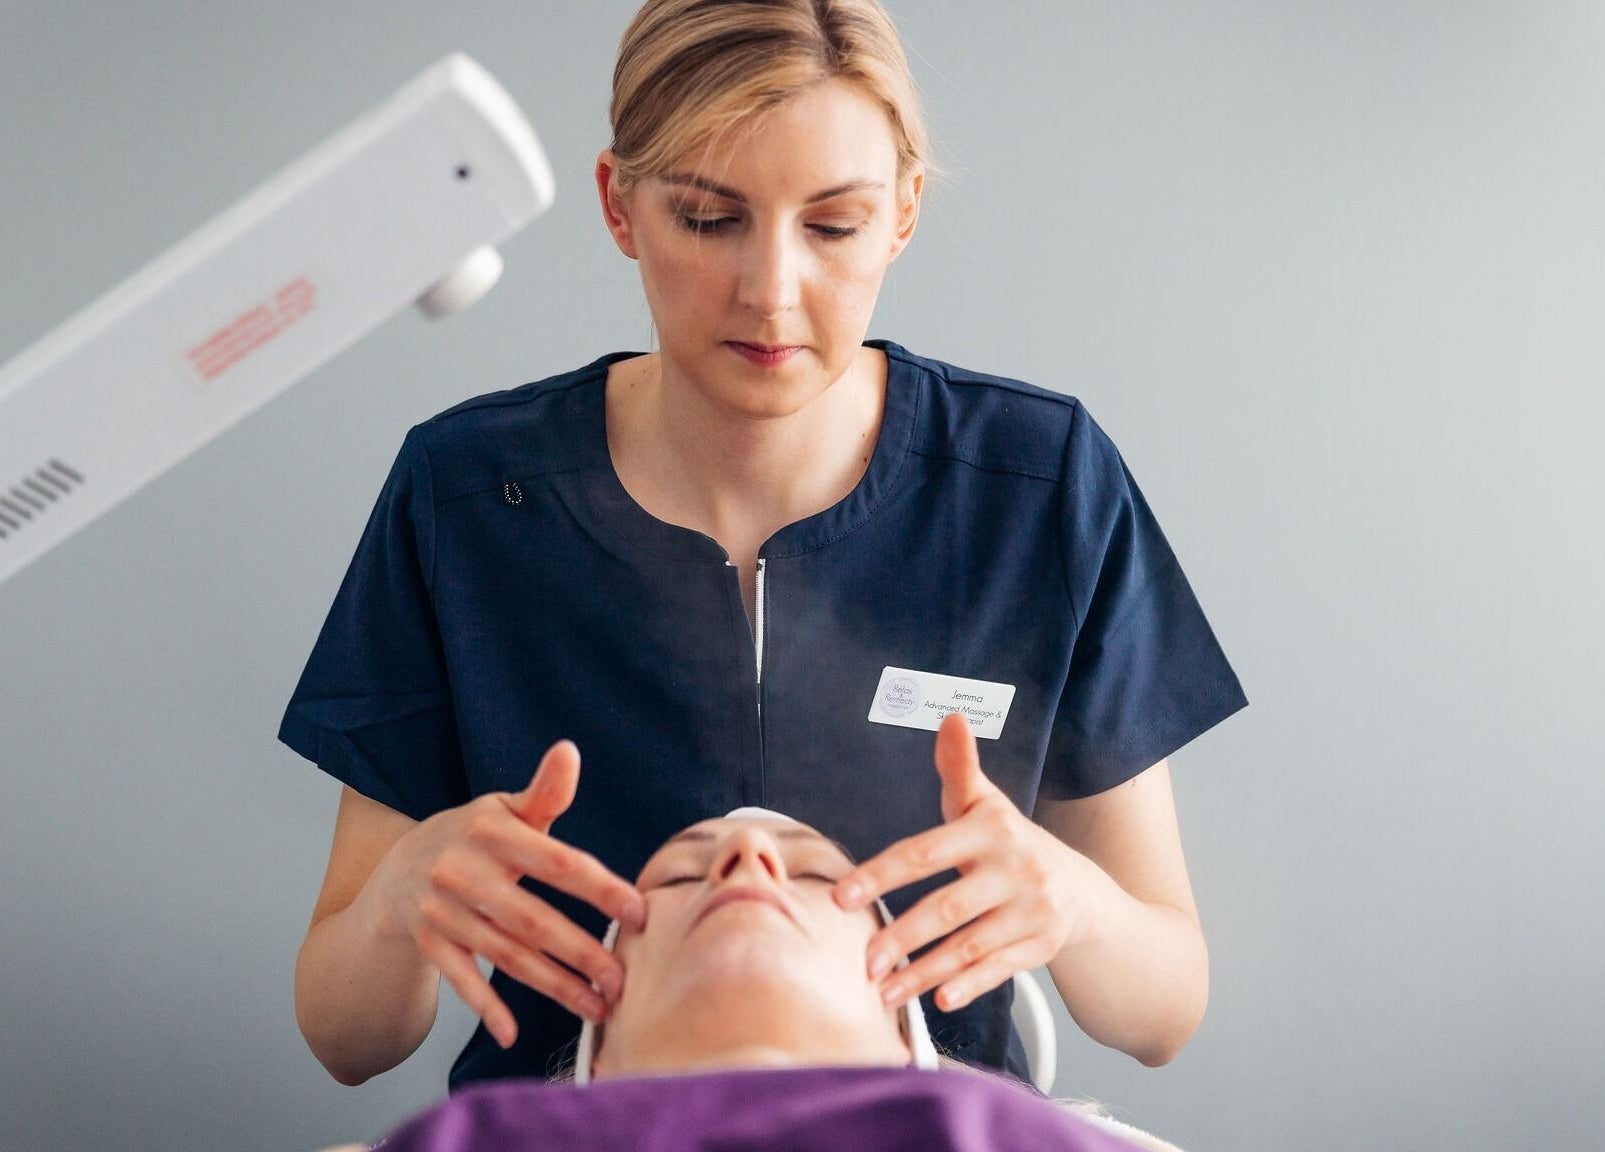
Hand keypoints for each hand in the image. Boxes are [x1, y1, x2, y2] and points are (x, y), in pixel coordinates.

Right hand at [372, 740, 645, 1046]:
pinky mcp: (431, 943)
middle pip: (531, 920)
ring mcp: (444, 911)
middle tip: (623, 979)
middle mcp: (464, 872)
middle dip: (581, 952)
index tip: (639, 913)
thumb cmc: (472, 835)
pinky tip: (513, 1033)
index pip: (556, 863)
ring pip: (506, 956)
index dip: (599, 888)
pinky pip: (461, 981)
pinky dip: (486, 1008)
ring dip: (554, 985)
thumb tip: (569, 751)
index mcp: (492, 832)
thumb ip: (544, 792)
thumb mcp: (503, 808)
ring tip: (597, 1007)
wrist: (397, 867)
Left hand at [834, 713, 1109, 1012]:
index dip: (881, 874)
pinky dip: (969, 986)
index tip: (840, 896)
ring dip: (923, 972)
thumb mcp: (986, 805)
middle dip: (901, 936)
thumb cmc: (1010, 844)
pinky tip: (938, 1001)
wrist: (1083, 890)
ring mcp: (1032, 911)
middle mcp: (1015, 869)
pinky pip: (1000, 970)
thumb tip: (951, 717)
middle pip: (947, 908)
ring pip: (969, 946)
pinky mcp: (1043, 947)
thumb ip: (959, 769)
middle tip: (861, 961)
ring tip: (882, 990)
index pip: (926, 852)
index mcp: (991, 830)